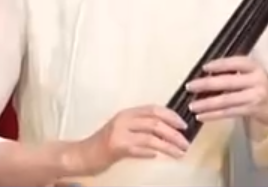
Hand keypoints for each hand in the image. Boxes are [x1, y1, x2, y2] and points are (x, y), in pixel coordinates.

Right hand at [66, 105, 190, 174]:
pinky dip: (151, 153)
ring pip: (151, 136)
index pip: (154, 109)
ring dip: (168, 146)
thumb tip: (168, 133)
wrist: (82, 155)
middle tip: (185, 142)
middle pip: (155, 122)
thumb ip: (142, 130)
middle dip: (174, 133)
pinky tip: (157, 157)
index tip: (183, 125)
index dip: (171, 115)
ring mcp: (119, 133)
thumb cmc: (104, 145)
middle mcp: (123, 120)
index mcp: (127, 113)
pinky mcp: (117, 147)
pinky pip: (140, 148)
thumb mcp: (124, 132)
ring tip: (179, 153)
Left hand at [185, 56, 267, 126]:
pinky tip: (201, 116)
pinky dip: (213, 115)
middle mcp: (256, 80)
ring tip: (192, 106)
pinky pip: (228, 113)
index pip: (236, 63)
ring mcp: (255, 96)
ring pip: (226, 100)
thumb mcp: (252, 74)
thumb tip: (206, 75)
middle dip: (206, 85)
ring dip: (207, 103)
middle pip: (228, 82)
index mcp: (255, 67)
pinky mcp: (251, 111)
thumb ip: (234, 72)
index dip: (220, 64)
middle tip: (190, 86)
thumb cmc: (260, 87)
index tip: (204, 67)